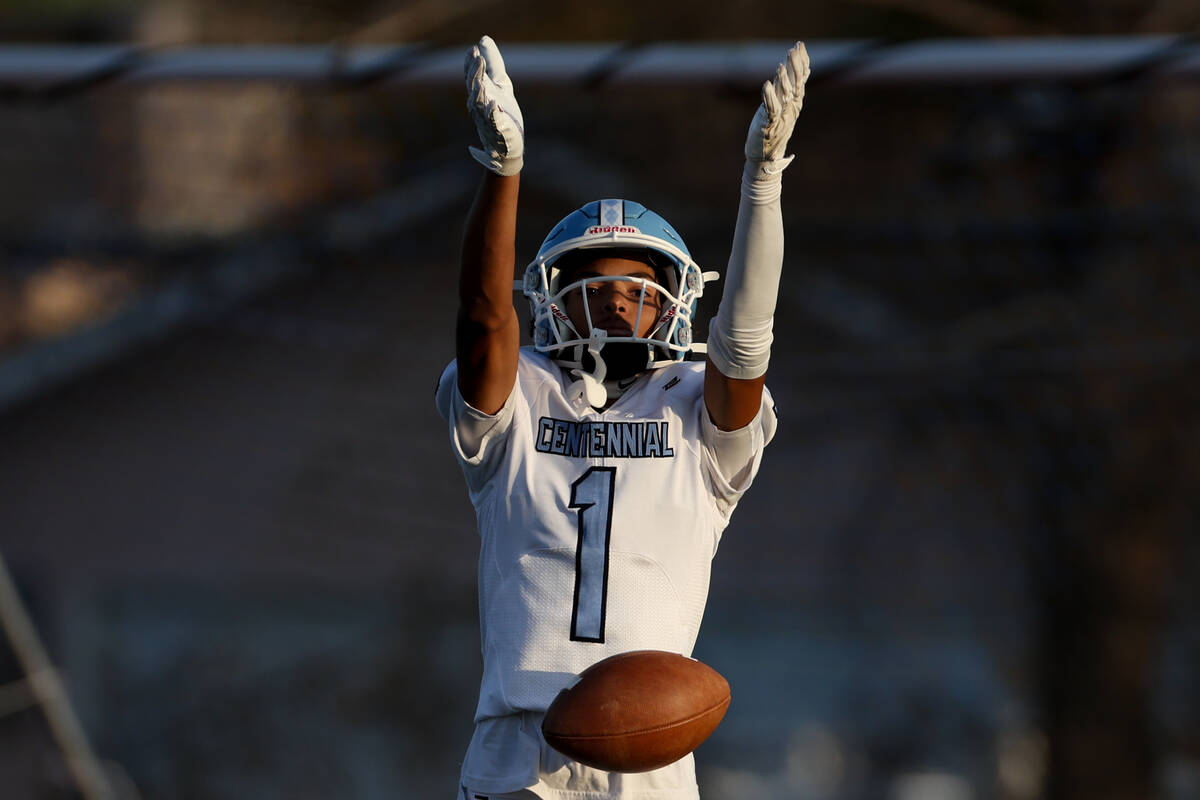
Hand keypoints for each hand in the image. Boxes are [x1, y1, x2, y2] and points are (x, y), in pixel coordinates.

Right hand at [465, 35, 523, 175]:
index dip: (471, 65)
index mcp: (479, 94)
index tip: (473, 50)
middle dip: (475, 74)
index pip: (472, 77)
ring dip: (479, 93)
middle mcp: (479, 107)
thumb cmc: (503, 114)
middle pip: (474, 88)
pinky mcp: (498, 132)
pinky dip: (492, 114)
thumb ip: (493, 64)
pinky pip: (493, 123)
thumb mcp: (500, 84)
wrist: (509, 146)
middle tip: (477, 59)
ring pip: (479, 105)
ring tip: (482, 81)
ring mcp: (487, 121)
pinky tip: (493, 104)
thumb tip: (483, 38)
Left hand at [744, 42, 808, 177]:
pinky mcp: (769, 124)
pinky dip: (769, 97)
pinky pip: (771, 109)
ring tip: (780, 65)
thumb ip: (786, 88)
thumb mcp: (781, 106)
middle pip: (796, 83)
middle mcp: (790, 108)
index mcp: (795, 102)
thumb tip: (790, 69)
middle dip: (794, 66)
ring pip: (785, 95)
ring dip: (783, 80)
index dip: (801, 61)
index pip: (801, 78)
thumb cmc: (771, 129)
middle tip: (793, 49)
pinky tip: (766, 84)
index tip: (800, 44)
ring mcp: (781, 116)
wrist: (765, 157)